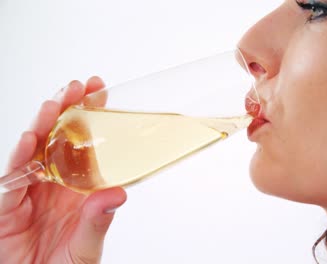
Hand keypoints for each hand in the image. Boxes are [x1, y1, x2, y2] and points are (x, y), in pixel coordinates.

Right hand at [0, 77, 126, 263]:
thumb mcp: (87, 246)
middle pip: (58, 138)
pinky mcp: (9, 205)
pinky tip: (29, 139)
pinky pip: (14, 176)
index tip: (99, 91)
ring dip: (44, 125)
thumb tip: (118, 194)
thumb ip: (98, 220)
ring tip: (54, 104)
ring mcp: (31, 191)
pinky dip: (21, 157)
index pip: (84, 144)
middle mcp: (54, 183)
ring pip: (35, 150)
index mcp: (77, 188)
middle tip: (77, 87)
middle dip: (66, 110)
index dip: (90, 116)